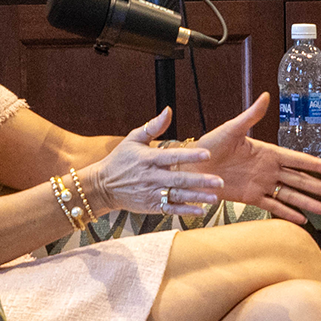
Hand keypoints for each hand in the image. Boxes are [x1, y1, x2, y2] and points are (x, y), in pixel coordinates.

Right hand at [82, 108, 223, 217]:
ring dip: (197, 197)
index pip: (171, 156)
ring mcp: (151, 193)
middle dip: (200, 180)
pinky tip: (201, 211)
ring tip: (215, 198)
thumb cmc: (120, 160)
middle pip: (179, 179)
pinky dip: (185, 211)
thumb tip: (168, 110)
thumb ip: (153, 126)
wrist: (102, 186)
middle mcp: (151, 177)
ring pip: (177, 196)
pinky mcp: (151, 206)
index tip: (207, 155)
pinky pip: (170, 209)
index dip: (189, 155)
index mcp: (148, 159)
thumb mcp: (133, 139)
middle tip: (219, 182)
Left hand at [189, 93, 320, 223]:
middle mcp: (268, 170)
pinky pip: (273, 207)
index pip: (298, 160)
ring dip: (309, 202)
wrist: (192, 167)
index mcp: (267, 152)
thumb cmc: (210, 145)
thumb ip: (251, 115)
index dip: (316, 165)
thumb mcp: (231, 128)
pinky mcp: (250, 198)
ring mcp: (261, 184)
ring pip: (291, 195)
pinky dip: (287, 213)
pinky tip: (302, 219)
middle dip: (320, 187)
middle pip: (300, 180)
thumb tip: (265, 96)